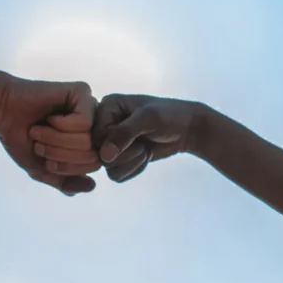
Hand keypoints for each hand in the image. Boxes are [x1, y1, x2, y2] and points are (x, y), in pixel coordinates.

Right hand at [0, 76, 100, 194]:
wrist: (1, 113)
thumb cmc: (21, 139)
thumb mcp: (43, 169)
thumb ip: (66, 182)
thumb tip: (92, 187)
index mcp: (88, 140)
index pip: (95, 166)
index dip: (67, 169)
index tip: (45, 159)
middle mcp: (93, 122)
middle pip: (93, 154)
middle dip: (61, 155)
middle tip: (40, 144)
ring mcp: (90, 106)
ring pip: (88, 139)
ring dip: (57, 140)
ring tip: (40, 130)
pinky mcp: (82, 91)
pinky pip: (84, 122)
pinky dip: (61, 125)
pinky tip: (49, 117)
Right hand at [36, 93, 199, 182]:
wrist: (188, 128)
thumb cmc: (169, 116)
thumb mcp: (148, 119)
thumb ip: (124, 134)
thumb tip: (103, 156)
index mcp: (106, 108)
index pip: (94, 136)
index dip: (113, 143)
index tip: (135, 136)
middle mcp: (105, 124)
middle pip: (98, 154)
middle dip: (125, 154)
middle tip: (142, 143)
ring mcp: (112, 143)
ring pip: (107, 167)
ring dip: (132, 162)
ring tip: (145, 148)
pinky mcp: (121, 158)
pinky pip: (116, 175)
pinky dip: (134, 169)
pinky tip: (145, 156)